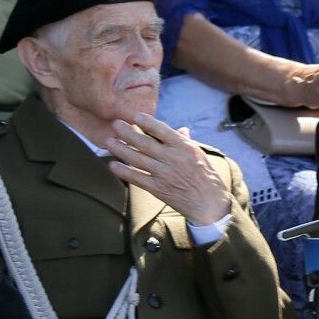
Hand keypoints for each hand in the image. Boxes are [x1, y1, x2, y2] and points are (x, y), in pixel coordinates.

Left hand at [105, 112, 232, 225]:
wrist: (209, 203)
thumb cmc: (205, 177)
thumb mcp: (198, 155)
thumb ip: (185, 142)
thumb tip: (180, 129)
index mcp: (184, 148)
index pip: (162, 130)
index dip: (147, 122)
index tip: (133, 115)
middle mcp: (173, 159)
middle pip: (145, 143)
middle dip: (128, 133)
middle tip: (115, 124)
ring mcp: (165, 174)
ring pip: (138, 159)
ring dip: (121, 150)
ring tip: (108, 142)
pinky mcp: (159, 189)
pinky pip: (138, 178)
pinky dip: (124, 172)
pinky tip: (113, 165)